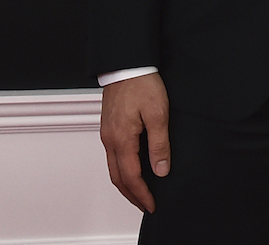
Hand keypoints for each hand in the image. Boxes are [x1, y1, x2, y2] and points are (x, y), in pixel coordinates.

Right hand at [101, 72, 170, 212]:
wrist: (126, 63)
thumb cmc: (141, 83)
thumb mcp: (158, 114)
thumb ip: (159, 145)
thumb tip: (161, 170)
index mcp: (122, 139)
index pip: (131, 177)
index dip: (142, 194)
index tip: (152, 205)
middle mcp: (110, 139)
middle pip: (117, 177)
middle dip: (131, 195)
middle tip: (145, 205)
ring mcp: (107, 133)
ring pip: (112, 167)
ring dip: (125, 183)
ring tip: (140, 192)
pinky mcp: (108, 126)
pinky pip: (112, 155)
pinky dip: (121, 169)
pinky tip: (132, 168)